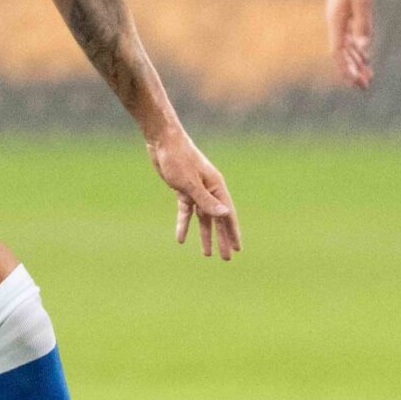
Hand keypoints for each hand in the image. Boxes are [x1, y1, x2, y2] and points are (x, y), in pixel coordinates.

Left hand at [149, 129, 239, 258]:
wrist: (163, 141)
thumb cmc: (179, 159)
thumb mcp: (191, 183)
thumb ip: (206, 200)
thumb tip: (225, 215)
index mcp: (216, 187)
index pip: (228, 214)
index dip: (233, 232)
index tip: (237, 249)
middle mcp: (209, 190)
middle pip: (217, 219)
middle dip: (222, 238)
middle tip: (226, 258)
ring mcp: (196, 190)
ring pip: (202, 218)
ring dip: (205, 235)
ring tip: (207, 254)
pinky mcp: (182, 189)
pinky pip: (186, 211)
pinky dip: (184, 224)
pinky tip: (181, 239)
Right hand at [326, 0, 375, 89]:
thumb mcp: (364, 1)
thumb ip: (363, 24)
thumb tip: (364, 47)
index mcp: (335, 21)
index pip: (338, 53)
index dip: (346, 69)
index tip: (355, 82)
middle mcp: (334, 22)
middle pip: (341, 53)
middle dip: (352, 70)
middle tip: (364, 86)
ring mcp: (338, 17)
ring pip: (346, 45)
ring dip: (356, 61)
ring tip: (368, 75)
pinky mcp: (344, 11)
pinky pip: (349, 35)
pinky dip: (357, 47)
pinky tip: (366, 55)